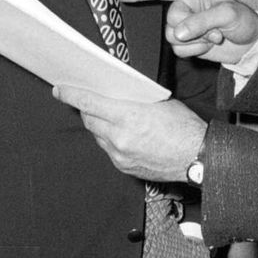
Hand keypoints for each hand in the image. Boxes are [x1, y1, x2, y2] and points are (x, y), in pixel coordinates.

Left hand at [52, 86, 207, 181]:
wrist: (198, 158)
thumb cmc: (184, 127)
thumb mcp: (158, 103)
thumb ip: (133, 101)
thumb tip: (116, 96)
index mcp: (127, 116)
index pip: (89, 103)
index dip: (71, 95)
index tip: (59, 90)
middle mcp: (119, 138)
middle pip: (89, 120)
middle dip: (88, 110)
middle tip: (89, 102)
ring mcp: (120, 155)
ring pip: (98, 136)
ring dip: (100, 126)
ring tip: (111, 119)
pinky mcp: (124, 167)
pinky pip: (109, 150)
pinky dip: (111, 141)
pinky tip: (123, 136)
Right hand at [116, 0, 257, 63]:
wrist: (250, 43)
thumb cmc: (242, 19)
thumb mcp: (227, 14)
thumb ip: (201, 21)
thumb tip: (177, 34)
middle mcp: (184, 5)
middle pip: (170, 20)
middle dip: (191, 28)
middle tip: (213, 30)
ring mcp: (183, 25)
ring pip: (172, 38)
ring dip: (195, 42)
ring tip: (214, 37)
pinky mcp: (186, 43)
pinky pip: (179, 50)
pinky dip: (195, 51)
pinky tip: (209, 46)